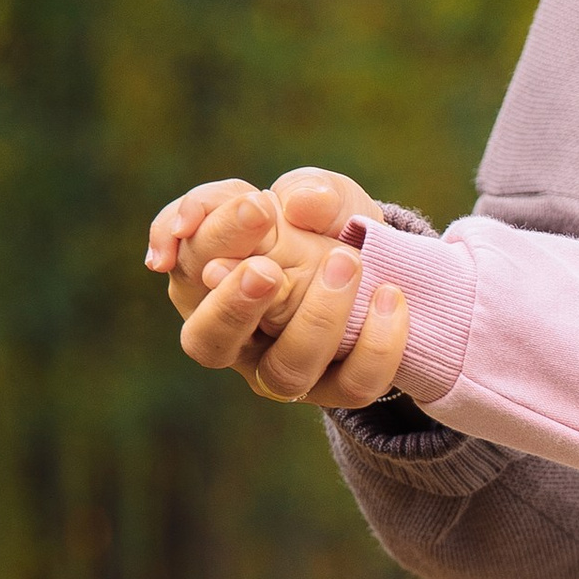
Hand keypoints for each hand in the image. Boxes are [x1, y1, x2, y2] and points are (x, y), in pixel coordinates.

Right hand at [146, 170, 411, 407]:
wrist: (378, 261)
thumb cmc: (322, 224)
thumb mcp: (314, 194)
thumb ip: (303, 189)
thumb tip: (299, 204)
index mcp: (205, 282)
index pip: (190, 265)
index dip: (215, 237)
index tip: (257, 206)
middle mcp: (234, 337)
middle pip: (207, 342)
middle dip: (233, 306)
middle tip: (266, 268)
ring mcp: (282, 370)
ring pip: (285, 370)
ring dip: (316, 317)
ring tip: (346, 261)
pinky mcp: (335, 389)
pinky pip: (353, 385)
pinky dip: (375, 344)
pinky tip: (388, 295)